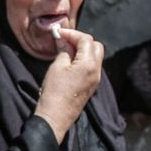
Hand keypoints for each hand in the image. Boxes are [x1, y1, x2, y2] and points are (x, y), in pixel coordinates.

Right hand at [35, 28, 103, 143]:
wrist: (55, 117)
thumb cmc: (54, 93)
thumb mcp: (56, 67)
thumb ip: (63, 50)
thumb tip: (62, 39)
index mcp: (88, 64)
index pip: (85, 40)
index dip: (71, 33)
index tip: (58, 33)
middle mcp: (96, 71)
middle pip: (95, 46)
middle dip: (81, 40)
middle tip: (64, 40)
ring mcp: (95, 79)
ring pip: (95, 56)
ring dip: (82, 50)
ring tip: (65, 50)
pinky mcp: (91, 86)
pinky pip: (92, 66)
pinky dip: (83, 59)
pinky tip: (69, 61)